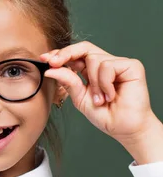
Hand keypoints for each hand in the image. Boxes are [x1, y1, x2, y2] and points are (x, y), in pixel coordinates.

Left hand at [40, 41, 162, 163]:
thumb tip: (50, 69)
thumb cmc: (105, 115)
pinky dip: (105, 83)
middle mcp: (104, 64)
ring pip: (93, 58)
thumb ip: (67, 81)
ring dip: (92, 82)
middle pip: (83, 47)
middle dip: (66, 53)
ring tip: (100, 99)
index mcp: (90, 70)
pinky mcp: (132, 66)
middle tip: (53, 62)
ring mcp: (118, 63)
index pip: (74, 55)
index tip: (44, 59)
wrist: (124, 129)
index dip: (59, 54)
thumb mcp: (79, 98)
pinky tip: (111, 95)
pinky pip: (107, 66)